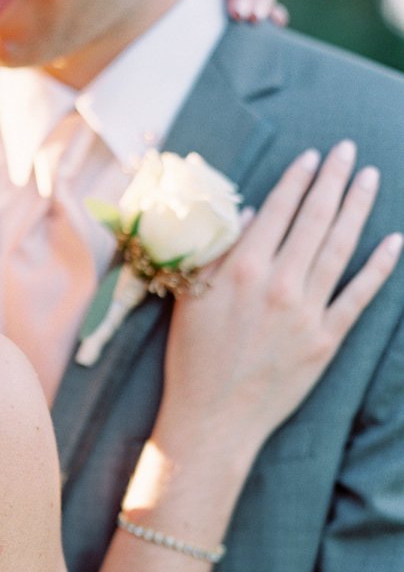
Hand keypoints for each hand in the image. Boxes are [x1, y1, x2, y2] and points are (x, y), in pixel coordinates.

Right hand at [162, 142, 402, 461]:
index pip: (278, 209)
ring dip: (357, 208)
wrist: (211, 420)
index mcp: (241, 270)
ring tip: (370, 178)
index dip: (297, 179)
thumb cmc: (192, 361)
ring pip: (340, 247)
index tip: (312, 156)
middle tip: (348, 151)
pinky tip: (394, 242)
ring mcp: (306, 313)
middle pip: (314, 219)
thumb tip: (248, 215)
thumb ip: (215, 254)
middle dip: (333, 179)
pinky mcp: (324, 341)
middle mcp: (278, 284)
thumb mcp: (189, 301)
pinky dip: (379, 268)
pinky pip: (358, 296)